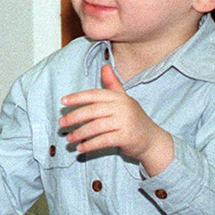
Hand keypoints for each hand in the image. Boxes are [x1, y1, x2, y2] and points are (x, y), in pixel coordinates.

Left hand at [58, 64, 173, 174]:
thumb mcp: (124, 100)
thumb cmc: (134, 120)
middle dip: (74, 117)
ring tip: (68, 138)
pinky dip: (90, 145)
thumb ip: (112, 85)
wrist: (153, 141)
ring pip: (96, 127)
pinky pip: (103, 141)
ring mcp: (125, 122)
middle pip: (93, 111)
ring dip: (80, 133)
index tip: (63, 101)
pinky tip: (80, 148)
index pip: (94, 94)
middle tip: (61, 123)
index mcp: (119, 97)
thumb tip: (104, 66)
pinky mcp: (126, 137)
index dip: (77, 97)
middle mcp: (123, 107)